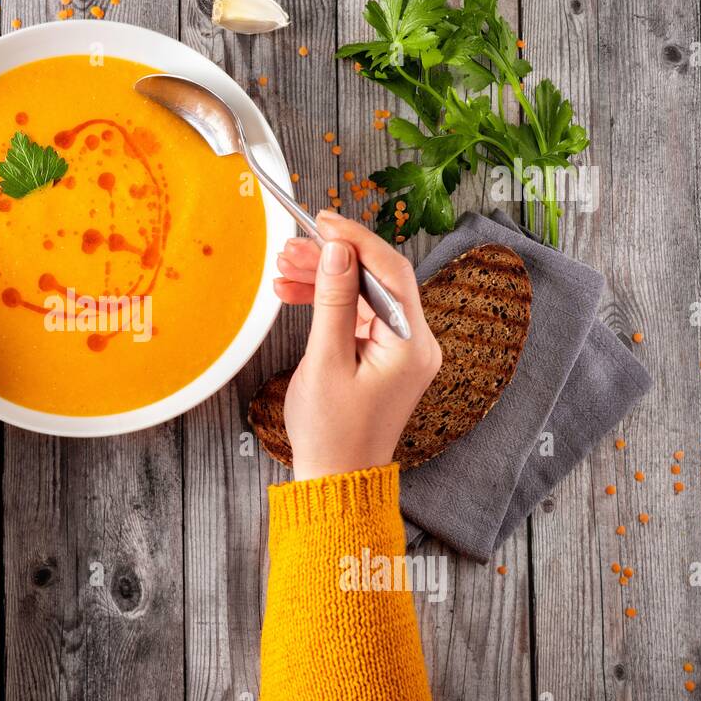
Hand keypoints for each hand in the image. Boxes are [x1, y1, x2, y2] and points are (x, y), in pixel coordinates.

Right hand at [275, 210, 440, 481]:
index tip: (322, 221)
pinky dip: (329, 303)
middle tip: (291, 246)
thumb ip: (334, 302)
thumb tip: (339, 252)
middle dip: (333, 259)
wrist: (335, 479)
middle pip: (377, 280)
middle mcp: (416, 345)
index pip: (391, 272)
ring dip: (325, 279)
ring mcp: (402, 352)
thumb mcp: (326, 361)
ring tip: (284, 269)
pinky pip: (358, 316)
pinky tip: (295, 293)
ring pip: (364, 295)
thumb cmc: (332, 433)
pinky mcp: (384, 358)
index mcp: (412, 346)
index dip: (356, 240)